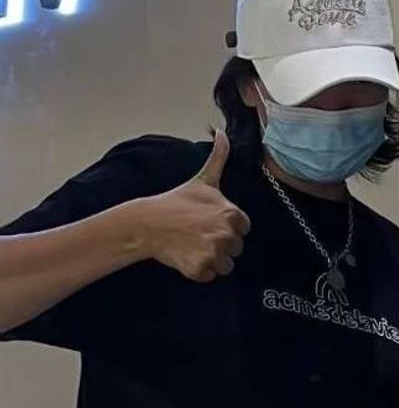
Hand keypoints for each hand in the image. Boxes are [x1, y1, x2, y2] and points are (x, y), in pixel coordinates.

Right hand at [136, 131, 250, 281]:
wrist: (148, 223)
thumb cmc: (176, 201)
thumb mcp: (203, 179)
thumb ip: (219, 157)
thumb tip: (221, 131)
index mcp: (233, 213)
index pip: (243, 229)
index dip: (226, 227)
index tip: (208, 222)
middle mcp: (227, 234)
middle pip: (235, 248)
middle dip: (219, 244)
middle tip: (197, 233)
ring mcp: (214, 253)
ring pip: (225, 265)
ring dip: (211, 259)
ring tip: (192, 245)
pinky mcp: (201, 269)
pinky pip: (210, 277)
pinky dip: (199, 271)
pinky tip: (186, 256)